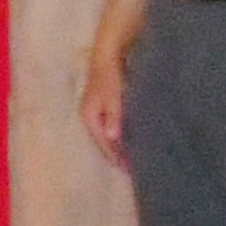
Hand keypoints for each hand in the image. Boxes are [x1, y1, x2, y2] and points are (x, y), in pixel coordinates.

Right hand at [80, 43, 127, 167]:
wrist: (108, 54)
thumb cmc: (110, 76)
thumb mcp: (113, 97)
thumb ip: (114, 117)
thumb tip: (112, 138)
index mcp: (89, 117)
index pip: (103, 144)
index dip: (116, 158)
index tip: (130, 171)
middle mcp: (90, 117)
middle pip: (104, 142)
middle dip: (117, 155)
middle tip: (135, 168)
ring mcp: (97, 111)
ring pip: (108, 135)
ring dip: (120, 146)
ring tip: (135, 157)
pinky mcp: (106, 106)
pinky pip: (113, 126)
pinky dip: (122, 135)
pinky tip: (132, 137)